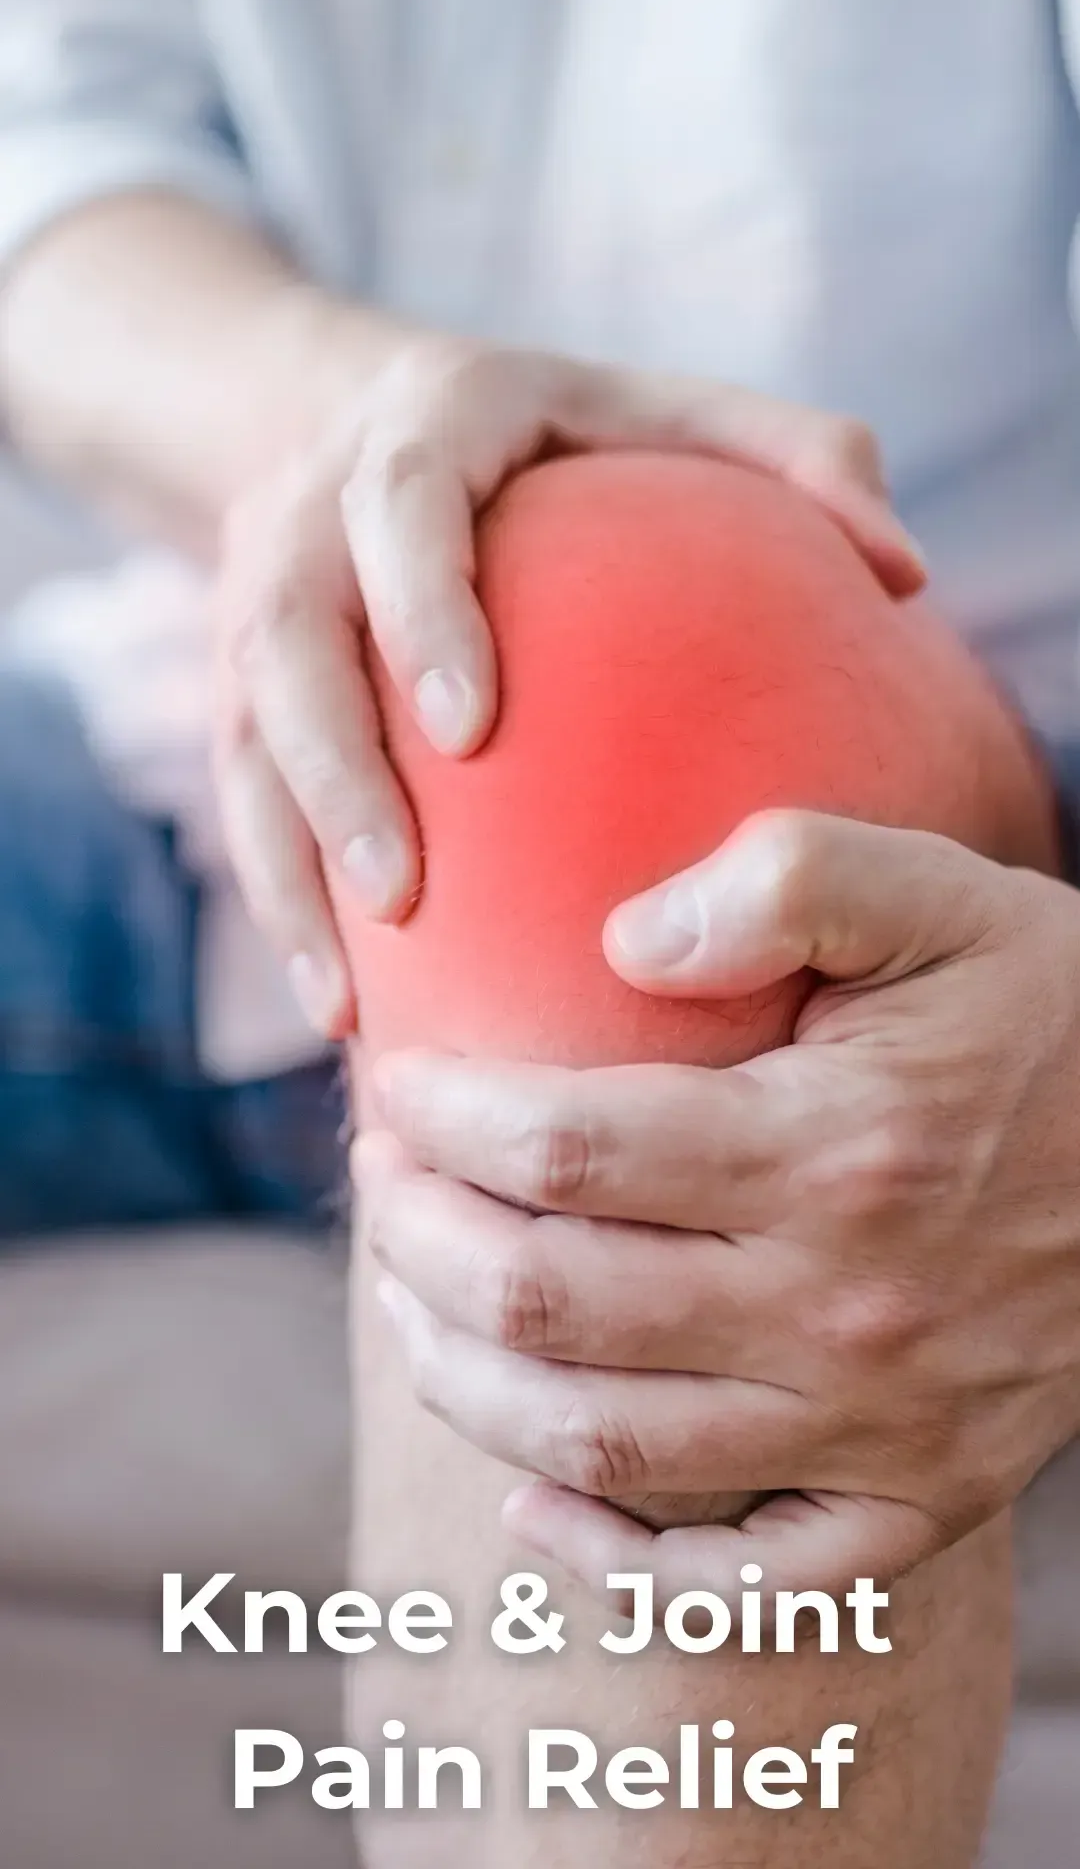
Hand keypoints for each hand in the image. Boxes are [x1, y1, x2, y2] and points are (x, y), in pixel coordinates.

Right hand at [214, 333, 923, 1035]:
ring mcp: (254, 598)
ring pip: (246, 739)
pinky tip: (343, 1006)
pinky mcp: (235, 682)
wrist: (358, 417)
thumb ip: (791, 459)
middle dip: (332, 768)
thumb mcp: (671, 413)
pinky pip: (240, 798)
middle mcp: (315, 509)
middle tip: (400, 889)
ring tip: (353, 995)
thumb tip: (902, 569)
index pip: (405, 509)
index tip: (470, 728)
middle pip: (290, 641)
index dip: (424, 610)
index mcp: (422, 427)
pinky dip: (285, 903)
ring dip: (290, 870)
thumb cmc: (559, 435)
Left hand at [360, 809, 1079, 1606]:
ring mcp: (877, 1427)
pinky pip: (742, 1580)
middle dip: (416, 1239)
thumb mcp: (944, 897)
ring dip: (464, 1381)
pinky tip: (532, 1503)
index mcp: (831, 1151)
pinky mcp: (917, 1499)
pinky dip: (617, 1561)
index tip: (397, 1083)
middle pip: (547, 1300)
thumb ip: (788, 878)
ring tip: (406, 1306)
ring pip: (602, 1445)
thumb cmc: (1056, 1013)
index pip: (563, 1148)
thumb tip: (622, 940)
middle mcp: (840, 1308)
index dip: (444, 1114)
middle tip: (377, 1182)